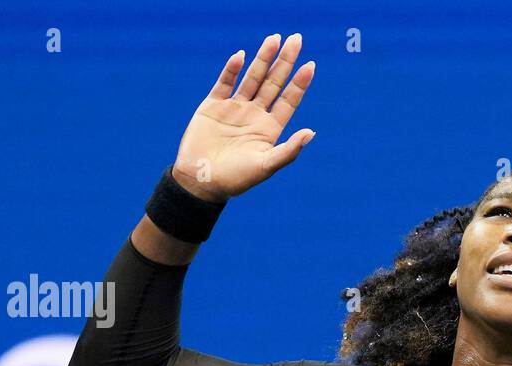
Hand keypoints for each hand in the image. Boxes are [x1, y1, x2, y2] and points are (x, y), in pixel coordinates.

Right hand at [171, 33, 316, 202]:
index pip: (289, 101)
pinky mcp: (213, 105)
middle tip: (296, 39)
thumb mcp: (266, 166)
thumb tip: (311, 133)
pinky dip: (232, 70)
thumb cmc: (236, 179)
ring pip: (252, 78)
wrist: (200, 181)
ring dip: (263, 59)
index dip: (299, 84)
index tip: (310, 66)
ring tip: (274, 39)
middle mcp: (255, 114)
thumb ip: (289, 150)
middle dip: (285, 61)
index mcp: (270, 128)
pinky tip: (242, 56)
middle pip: (273, 82)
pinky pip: (225, 83)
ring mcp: (234, 108)